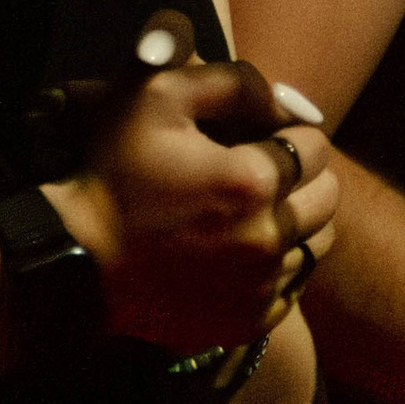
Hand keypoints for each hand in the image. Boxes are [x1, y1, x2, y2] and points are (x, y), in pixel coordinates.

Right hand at [47, 9, 336, 353]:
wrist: (76, 260)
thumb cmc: (114, 172)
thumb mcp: (156, 95)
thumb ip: (229, 80)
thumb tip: (283, 101)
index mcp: (253, 181)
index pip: (318, 146)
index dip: (290, 134)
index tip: (259, 138)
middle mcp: (267, 239)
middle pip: (329, 198)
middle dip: (304, 177)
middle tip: (264, 173)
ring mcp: (259, 288)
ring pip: (317, 245)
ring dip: (298, 224)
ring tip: (256, 214)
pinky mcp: (246, 322)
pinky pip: (292, 291)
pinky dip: (276, 270)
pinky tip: (241, 255)